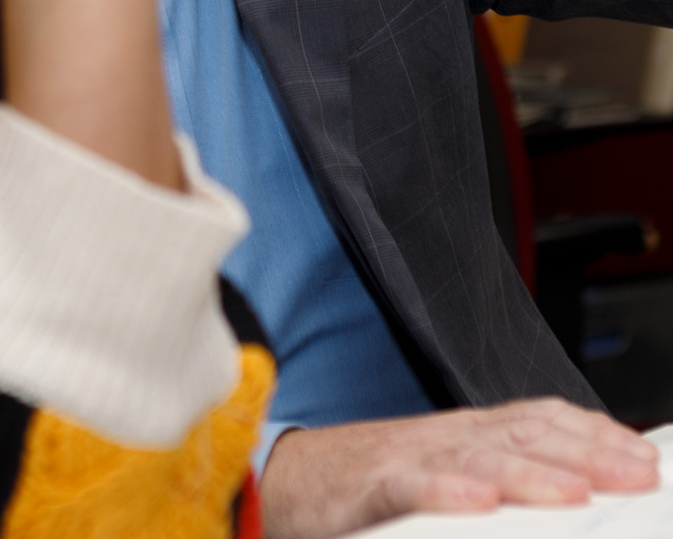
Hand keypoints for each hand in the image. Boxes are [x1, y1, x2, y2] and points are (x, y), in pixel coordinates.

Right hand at [259, 402, 659, 538]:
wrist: (283, 481)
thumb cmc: (363, 487)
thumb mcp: (439, 478)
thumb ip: (490, 482)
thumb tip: (564, 497)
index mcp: (462, 435)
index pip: (535, 418)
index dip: (590, 432)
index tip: (639, 452)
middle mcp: (442, 438)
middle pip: (520, 435)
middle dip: (585, 453)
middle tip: (638, 471)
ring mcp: (406, 457)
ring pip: (475, 459)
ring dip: (530, 475)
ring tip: (577, 492)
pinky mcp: (368, 487)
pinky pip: (411, 486)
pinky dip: (446, 492)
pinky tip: (479, 503)